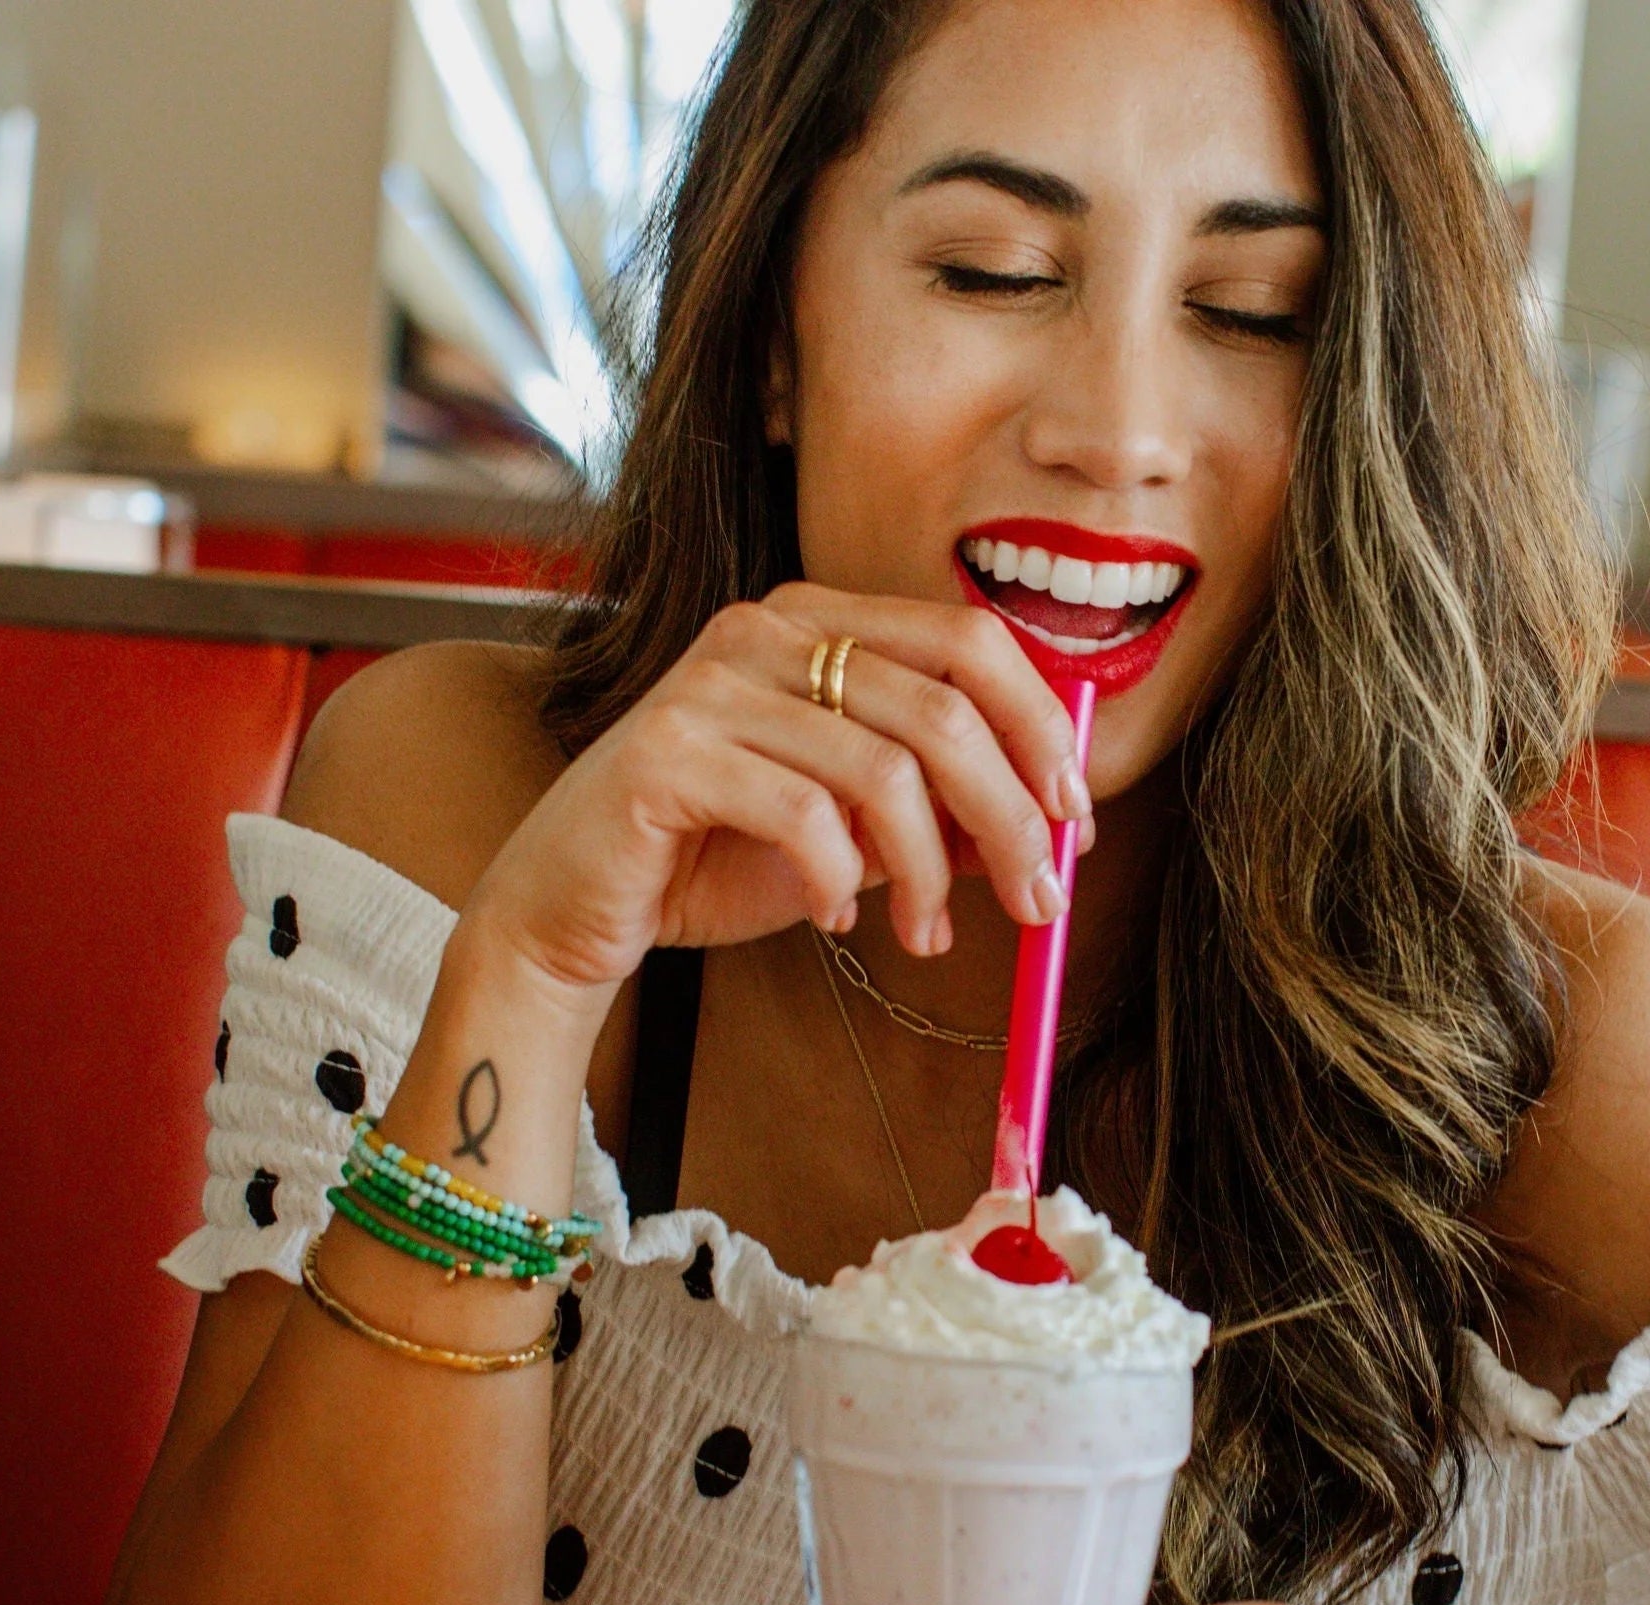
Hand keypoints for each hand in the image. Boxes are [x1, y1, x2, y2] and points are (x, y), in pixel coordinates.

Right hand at [463, 583, 1093, 1003]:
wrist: (575, 905)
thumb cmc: (714, 857)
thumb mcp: (852, 829)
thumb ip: (936, 808)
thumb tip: (1047, 824)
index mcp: (820, 624)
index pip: (970, 642)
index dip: (1040, 733)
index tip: (1074, 825)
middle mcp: (768, 631)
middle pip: (945, 706)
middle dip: (1011, 815)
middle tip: (1040, 901)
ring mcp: (714, 683)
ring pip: (887, 770)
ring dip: (934, 872)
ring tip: (928, 934)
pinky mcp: (671, 751)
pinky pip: (805, 816)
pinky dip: (841, 880)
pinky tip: (836, 916)